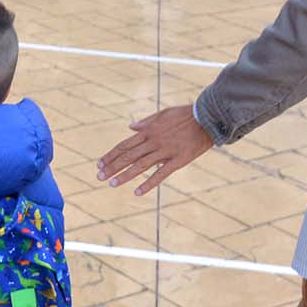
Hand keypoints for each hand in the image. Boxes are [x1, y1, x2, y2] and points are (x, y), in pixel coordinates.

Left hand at [96, 105, 213, 195]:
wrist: (208, 118)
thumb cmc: (186, 115)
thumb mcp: (162, 114)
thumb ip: (146, 122)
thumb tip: (131, 127)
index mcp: (148, 131)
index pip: (124, 145)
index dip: (111, 155)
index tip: (99, 164)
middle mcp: (153, 141)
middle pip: (128, 156)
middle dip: (112, 167)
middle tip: (99, 177)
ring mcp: (165, 151)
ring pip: (140, 165)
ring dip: (124, 175)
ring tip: (112, 184)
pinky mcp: (178, 160)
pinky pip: (160, 174)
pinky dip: (148, 183)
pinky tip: (137, 192)